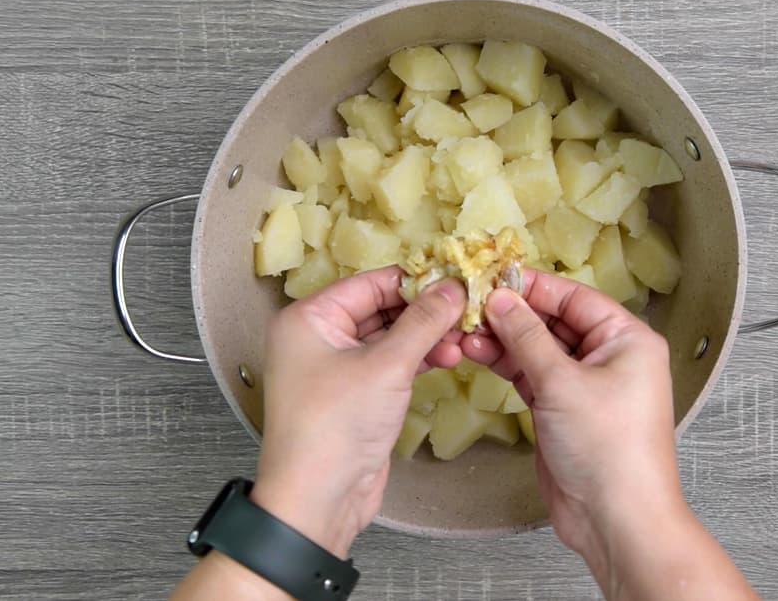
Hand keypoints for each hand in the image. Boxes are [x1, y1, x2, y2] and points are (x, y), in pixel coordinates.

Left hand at [252, 267, 466, 557]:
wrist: (317, 499)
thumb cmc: (336, 425)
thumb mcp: (387, 365)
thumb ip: (423, 322)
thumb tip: (453, 287)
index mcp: (310, 318)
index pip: (370, 283)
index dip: (415, 280)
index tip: (457, 278)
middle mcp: (318, 337)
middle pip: (381, 308)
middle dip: (425, 311)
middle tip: (467, 310)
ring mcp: (336, 368)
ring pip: (389, 338)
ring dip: (426, 337)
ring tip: (462, 340)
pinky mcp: (354, 395)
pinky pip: (389, 364)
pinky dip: (417, 360)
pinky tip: (448, 358)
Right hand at [461, 270, 680, 563]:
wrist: (616, 518)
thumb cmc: (609, 446)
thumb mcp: (563, 383)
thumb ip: (527, 337)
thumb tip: (500, 299)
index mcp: (626, 338)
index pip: (575, 296)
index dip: (533, 286)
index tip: (492, 275)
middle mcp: (608, 356)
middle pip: (554, 320)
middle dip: (512, 314)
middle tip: (470, 304)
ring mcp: (584, 384)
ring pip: (538, 349)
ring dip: (503, 340)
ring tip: (466, 331)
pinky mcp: (561, 409)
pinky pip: (531, 375)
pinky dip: (506, 364)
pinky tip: (478, 353)